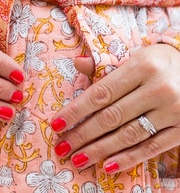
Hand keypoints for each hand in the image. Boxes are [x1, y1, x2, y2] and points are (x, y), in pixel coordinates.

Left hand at [51, 44, 179, 172]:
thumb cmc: (160, 64)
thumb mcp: (136, 57)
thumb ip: (105, 64)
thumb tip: (76, 63)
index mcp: (143, 65)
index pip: (101, 93)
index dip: (76, 111)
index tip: (56, 125)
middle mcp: (159, 88)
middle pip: (111, 117)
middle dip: (82, 135)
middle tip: (62, 147)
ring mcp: (174, 111)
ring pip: (129, 135)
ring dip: (100, 150)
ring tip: (77, 159)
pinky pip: (152, 148)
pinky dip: (129, 158)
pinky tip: (108, 166)